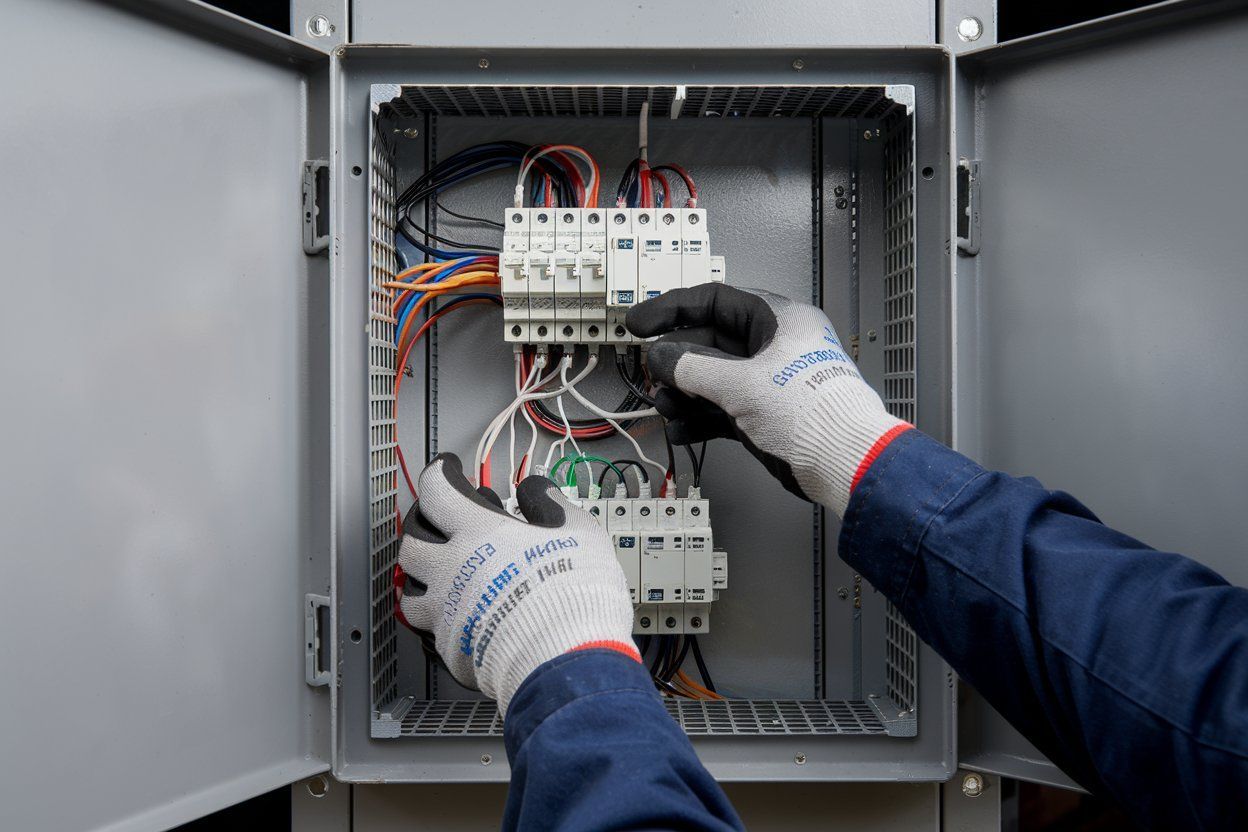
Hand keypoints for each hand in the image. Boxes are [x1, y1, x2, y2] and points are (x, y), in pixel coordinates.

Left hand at [395, 454, 636, 714]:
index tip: (448, 469)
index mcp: (477, 534)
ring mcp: (447, 613)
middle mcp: (452, 570)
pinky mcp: (453, 650)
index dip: (440, 473)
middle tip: (440, 520)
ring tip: (441, 574)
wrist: (568, 660)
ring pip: (409, 591)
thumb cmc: (574, 595)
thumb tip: (537, 491)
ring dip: (422, 577)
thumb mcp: (578, 531)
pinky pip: (430, 632)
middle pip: (411, 540)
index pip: (437, 490)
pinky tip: (460, 617)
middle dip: (422, 524)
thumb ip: (551, 504)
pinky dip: (440, 619)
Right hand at [626, 284, 909, 515]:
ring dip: (684, 394)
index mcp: (779, 320)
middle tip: (654, 376)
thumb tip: (661, 357)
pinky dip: (700, 418)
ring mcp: (771, 382)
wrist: (846, 463)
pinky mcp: (768, 415)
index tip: (641, 323)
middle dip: (677, 363)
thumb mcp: (740, 383)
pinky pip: (724, 408)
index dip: (673, 309)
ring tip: (667, 408)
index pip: (716, 300)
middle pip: (711, 343)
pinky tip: (681, 430)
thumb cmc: (812, 413)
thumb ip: (692, 367)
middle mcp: (775, 346)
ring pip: (714, 379)